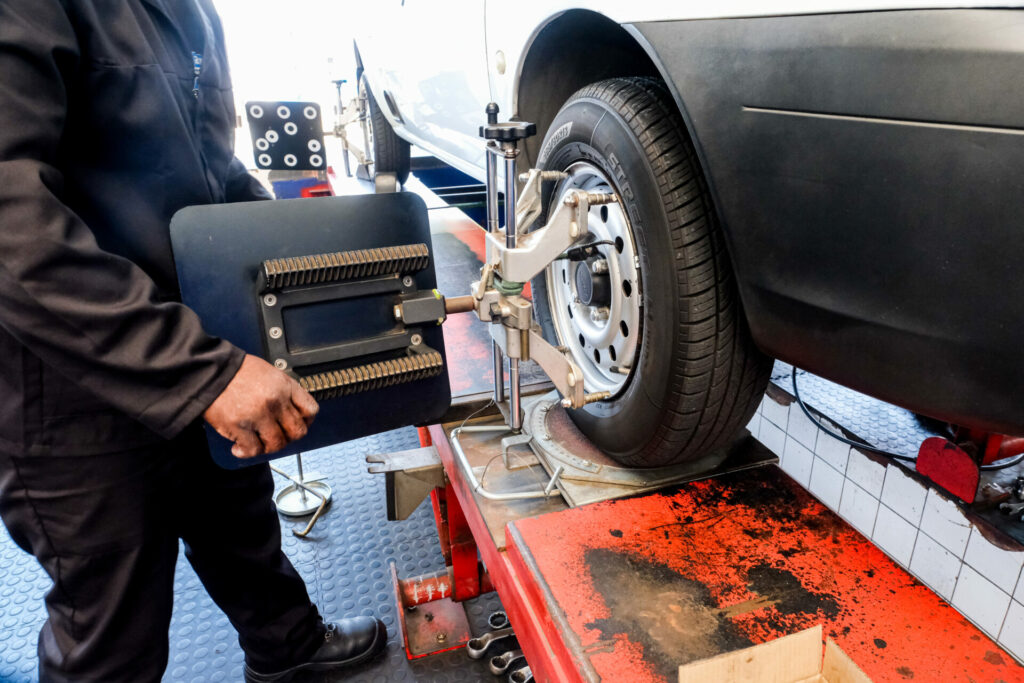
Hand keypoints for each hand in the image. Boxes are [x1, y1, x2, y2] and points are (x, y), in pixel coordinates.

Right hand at [204, 354, 318, 458]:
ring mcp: (258, 416)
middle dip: (289, 437)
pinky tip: (240, 448)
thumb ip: (283, 391)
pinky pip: (253, 449)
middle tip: (278, 435)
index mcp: (285, 387)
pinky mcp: (239, 427)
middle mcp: (275, 402)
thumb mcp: (269, 373)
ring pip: (277, 444)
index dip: (306, 421)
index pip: (310, 410)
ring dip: (268, 447)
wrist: (210, 371)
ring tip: (258, 442)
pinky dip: (247, 453)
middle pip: (297, 431)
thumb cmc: (236, 371)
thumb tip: (291, 408)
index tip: (299, 424)